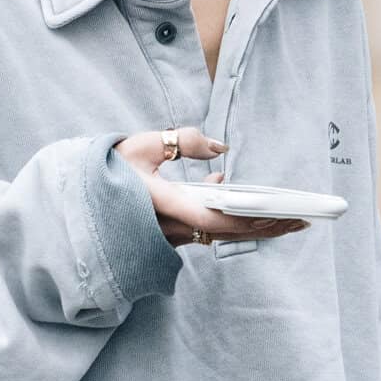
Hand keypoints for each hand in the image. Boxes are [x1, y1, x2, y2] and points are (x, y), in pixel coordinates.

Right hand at [113, 126, 310, 247]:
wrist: (78, 202)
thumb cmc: (108, 170)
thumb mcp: (143, 145)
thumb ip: (183, 142)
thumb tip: (221, 148)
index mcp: (166, 206)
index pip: (218, 219)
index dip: (252, 219)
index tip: (282, 214)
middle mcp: (172, 230)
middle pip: (230, 233)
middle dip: (267, 227)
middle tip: (302, 221)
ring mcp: (172, 238)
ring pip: (222, 235)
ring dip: (255, 226)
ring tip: (289, 218)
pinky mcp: (172, 237)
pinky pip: (209, 232)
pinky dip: (233, 221)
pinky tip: (251, 205)